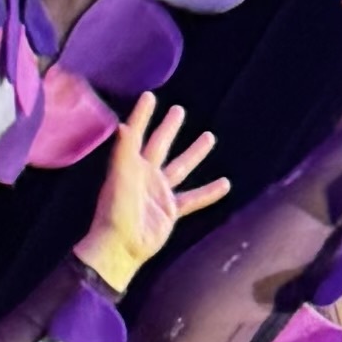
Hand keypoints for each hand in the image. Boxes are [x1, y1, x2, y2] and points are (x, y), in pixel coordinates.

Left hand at [76, 96, 229, 293]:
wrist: (121, 246)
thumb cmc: (116, 210)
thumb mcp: (120, 178)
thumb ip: (123, 151)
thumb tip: (123, 125)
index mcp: (130, 164)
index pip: (139, 133)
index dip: (143, 115)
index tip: (150, 96)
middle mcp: (145, 175)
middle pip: (160, 145)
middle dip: (169, 128)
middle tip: (179, 110)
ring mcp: (159, 192)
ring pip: (181, 167)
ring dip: (194, 153)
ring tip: (209, 137)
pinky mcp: (170, 211)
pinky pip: (193, 198)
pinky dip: (209, 192)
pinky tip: (225, 183)